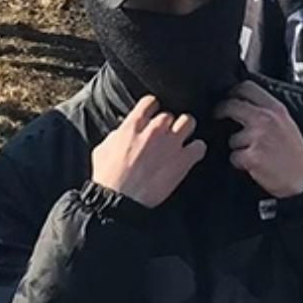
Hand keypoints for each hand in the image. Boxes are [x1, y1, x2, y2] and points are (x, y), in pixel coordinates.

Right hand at [90, 94, 205, 206]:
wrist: (119, 200)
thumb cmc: (108, 178)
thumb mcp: (103, 150)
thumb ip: (117, 136)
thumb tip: (122, 132)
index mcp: (133, 126)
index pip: (150, 102)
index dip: (153, 107)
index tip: (154, 113)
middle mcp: (155, 130)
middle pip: (170, 115)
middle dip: (167, 124)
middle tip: (164, 136)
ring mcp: (171, 143)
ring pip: (189, 122)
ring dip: (186, 130)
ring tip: (181, 139)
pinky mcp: (184, 159)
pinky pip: (200, 146)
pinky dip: (197, 150)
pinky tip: (190, 155)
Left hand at [216, 80, 302, 198]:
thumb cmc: (296, 153)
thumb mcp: (287, 123)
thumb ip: (268, 111)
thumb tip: (245, 103)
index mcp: (276, 109)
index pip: (247, 87)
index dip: (233, 91)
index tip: (228, 96)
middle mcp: (265, 120)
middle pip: (231, 105)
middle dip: (220, 110)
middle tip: (218, 116)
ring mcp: (257, 138)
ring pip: (231, 137)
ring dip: (237, 146)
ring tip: (254, 152)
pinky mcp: (250, 157)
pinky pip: (234, 156)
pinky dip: (240, 162)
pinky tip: (253, 164)